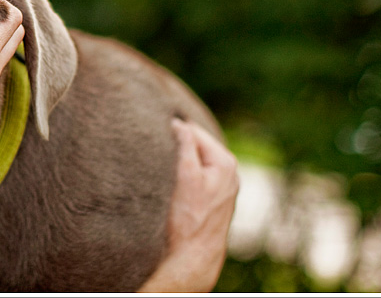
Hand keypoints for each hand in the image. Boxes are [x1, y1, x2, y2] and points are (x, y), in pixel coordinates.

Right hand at [139, 118, 238, 292]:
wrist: (191, 258)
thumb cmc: (186, 218)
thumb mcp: (185, 175)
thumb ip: (186, 144)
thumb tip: (178, 122)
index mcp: (225, 162)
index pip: (193, 130)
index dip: (171, 129)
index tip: (151, 131)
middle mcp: (229, 173)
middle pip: (196, 145)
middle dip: (176, 144)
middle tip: (152, 146)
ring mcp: (223, 187)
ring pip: (196, 160)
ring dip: (179, 159)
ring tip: (159, 164)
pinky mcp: (214, 199)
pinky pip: (197, 175)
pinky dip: (184, 173)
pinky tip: (170, 180)